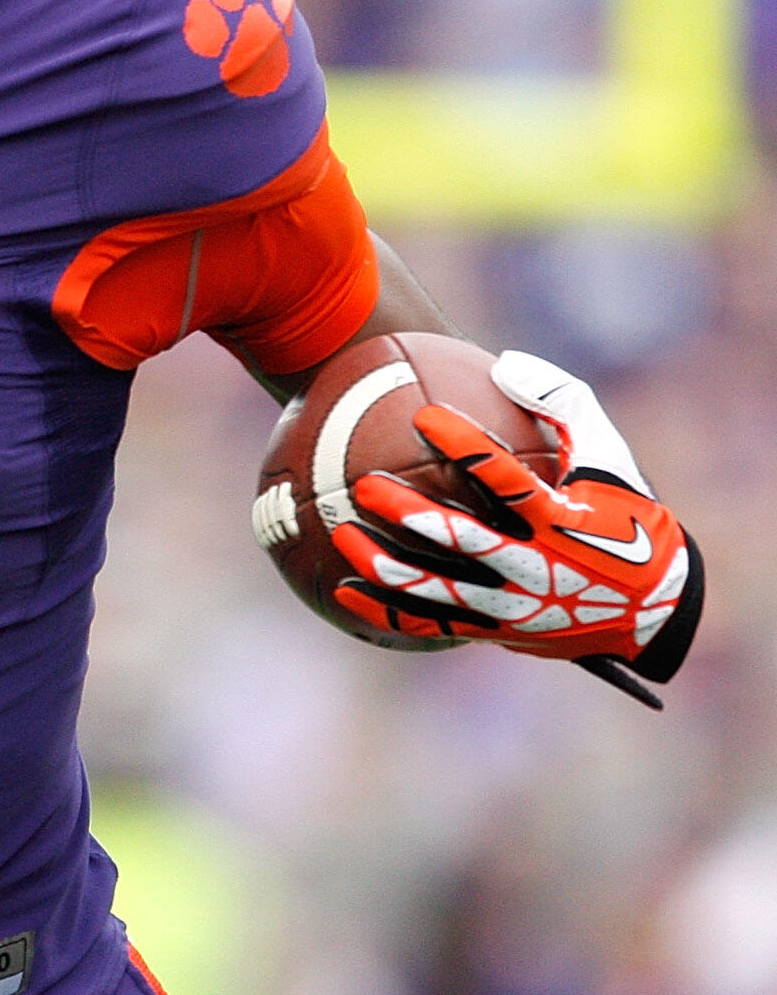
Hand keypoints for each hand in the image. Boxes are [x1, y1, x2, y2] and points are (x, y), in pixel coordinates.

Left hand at [329, 402, 700, 690]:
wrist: (654, 610)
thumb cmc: (625, 519)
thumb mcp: (610, 458)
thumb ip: (564, 403)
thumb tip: (504, 363)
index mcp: (563, 521)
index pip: (508, 479)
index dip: (465, 447)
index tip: (424, 415)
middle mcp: (535, 567)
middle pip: (463, 540)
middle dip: (411, 515)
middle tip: (364, 485)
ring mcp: (512, 606)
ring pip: (436, 589)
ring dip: (385, 564)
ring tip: (340, 533)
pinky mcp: (495, 632)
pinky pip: (430, 625)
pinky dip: (385, 610)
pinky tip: (342, 589)